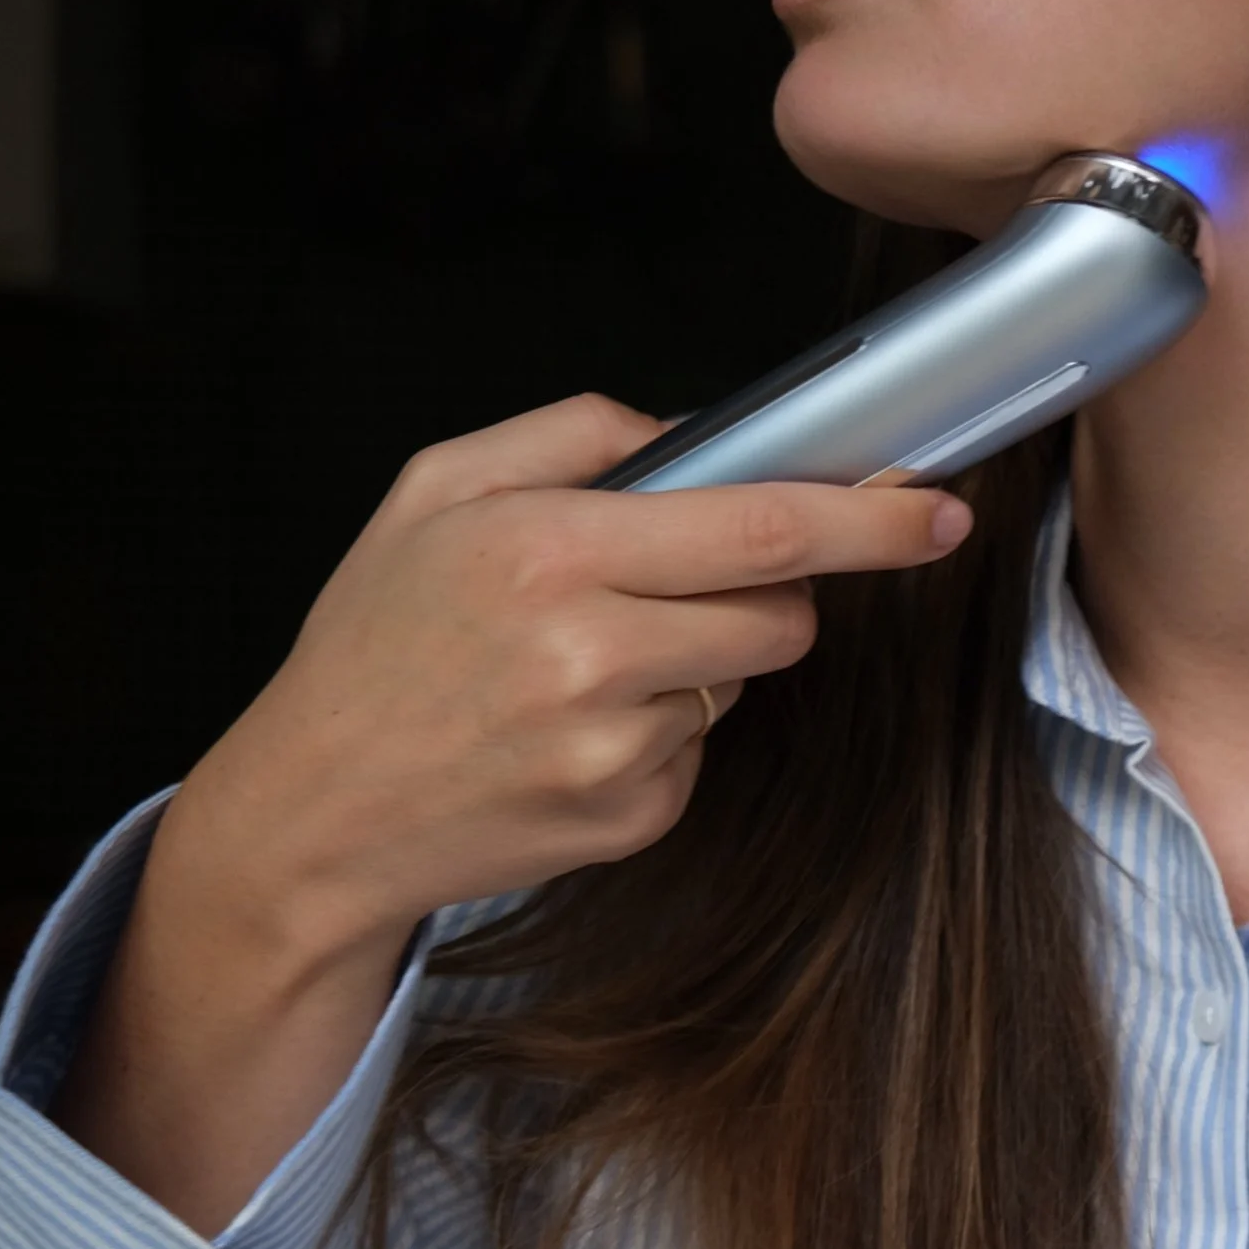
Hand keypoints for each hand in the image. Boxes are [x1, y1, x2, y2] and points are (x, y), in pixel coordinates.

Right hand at [165, 390, 975, 962]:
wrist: (313, 816)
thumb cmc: (372, 646)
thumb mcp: (435, 493)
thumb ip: (575, 434)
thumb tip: (701, 427)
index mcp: (545, 551)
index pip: (762, 525)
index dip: (869, 517)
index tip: (935, 509)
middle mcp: (588, 653)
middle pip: (782, 613)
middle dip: (771, 592)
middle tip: (680, 586)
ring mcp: (614, 750)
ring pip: (745, 680)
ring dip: (703, 661)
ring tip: (585, 666)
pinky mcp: (630, 821)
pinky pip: (703, 751)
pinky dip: (662, 733)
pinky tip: (570, 733)